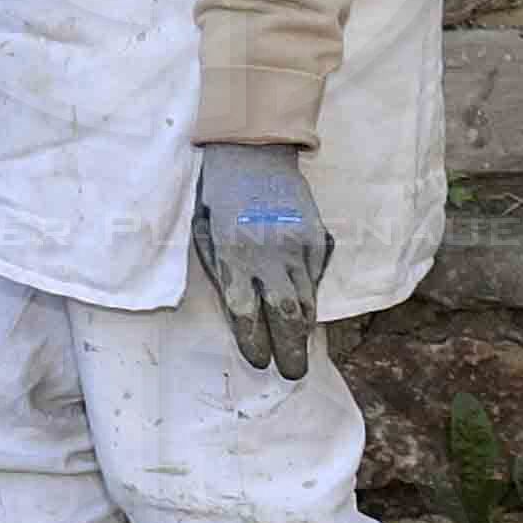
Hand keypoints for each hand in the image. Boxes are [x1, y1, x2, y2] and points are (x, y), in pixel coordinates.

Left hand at [194, 145, 333, 380]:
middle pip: (284, 315)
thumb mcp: (204, 228)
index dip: (253, 340)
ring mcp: (298, 246)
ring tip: (302, 354)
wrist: (254, 149)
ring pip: (306, 300)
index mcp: (233, 252)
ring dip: (304, 331)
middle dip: (289, 349)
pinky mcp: (318, 237)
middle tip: (292, 373)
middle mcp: (269, 253)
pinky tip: (306, 313)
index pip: (245, 311)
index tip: (258, 360)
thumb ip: (220, 266)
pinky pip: (315, 276)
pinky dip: (310, 296)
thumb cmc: (218, 191)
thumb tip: (239, 307)